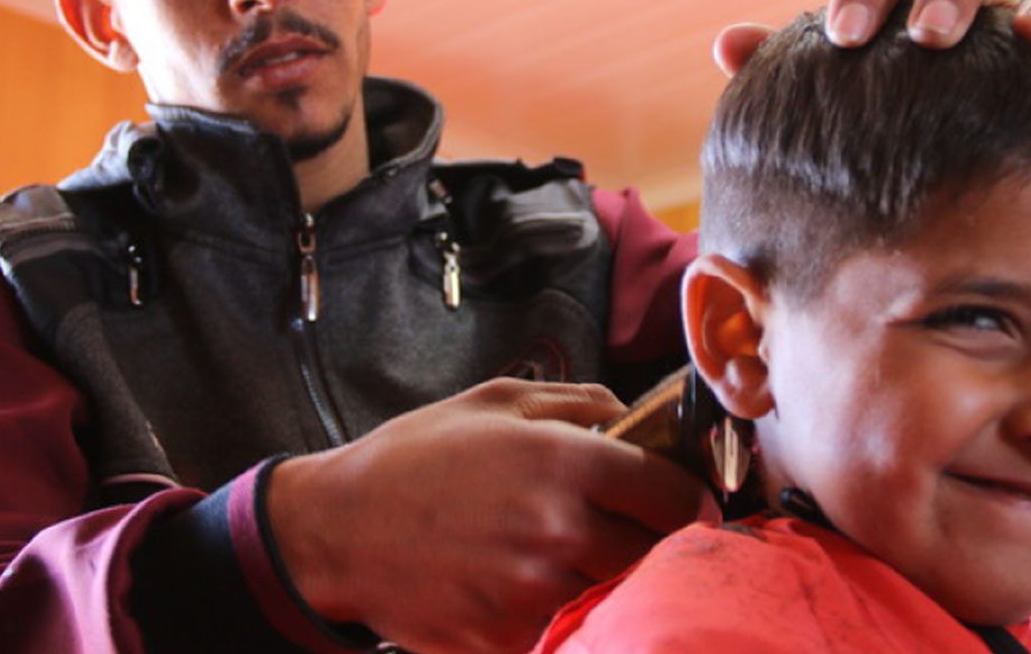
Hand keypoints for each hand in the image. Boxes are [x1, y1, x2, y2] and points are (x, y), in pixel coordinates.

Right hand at [266, 378, 717, 653]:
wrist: (337, 529)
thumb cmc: (414, 458)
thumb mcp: (493, 401)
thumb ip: (575, 400)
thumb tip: (629, 413)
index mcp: (562, 462)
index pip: (670, 493)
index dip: (694, 501)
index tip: (694, 508)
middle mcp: (558, 529)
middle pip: (656, 553)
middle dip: (660, 544)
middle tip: (643, 535)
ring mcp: (533, 591)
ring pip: (616, 596)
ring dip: (616, 581)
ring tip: (589, 561)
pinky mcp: (505, 638)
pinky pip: (566, 630)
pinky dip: (570, 615)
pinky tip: (546, 591)